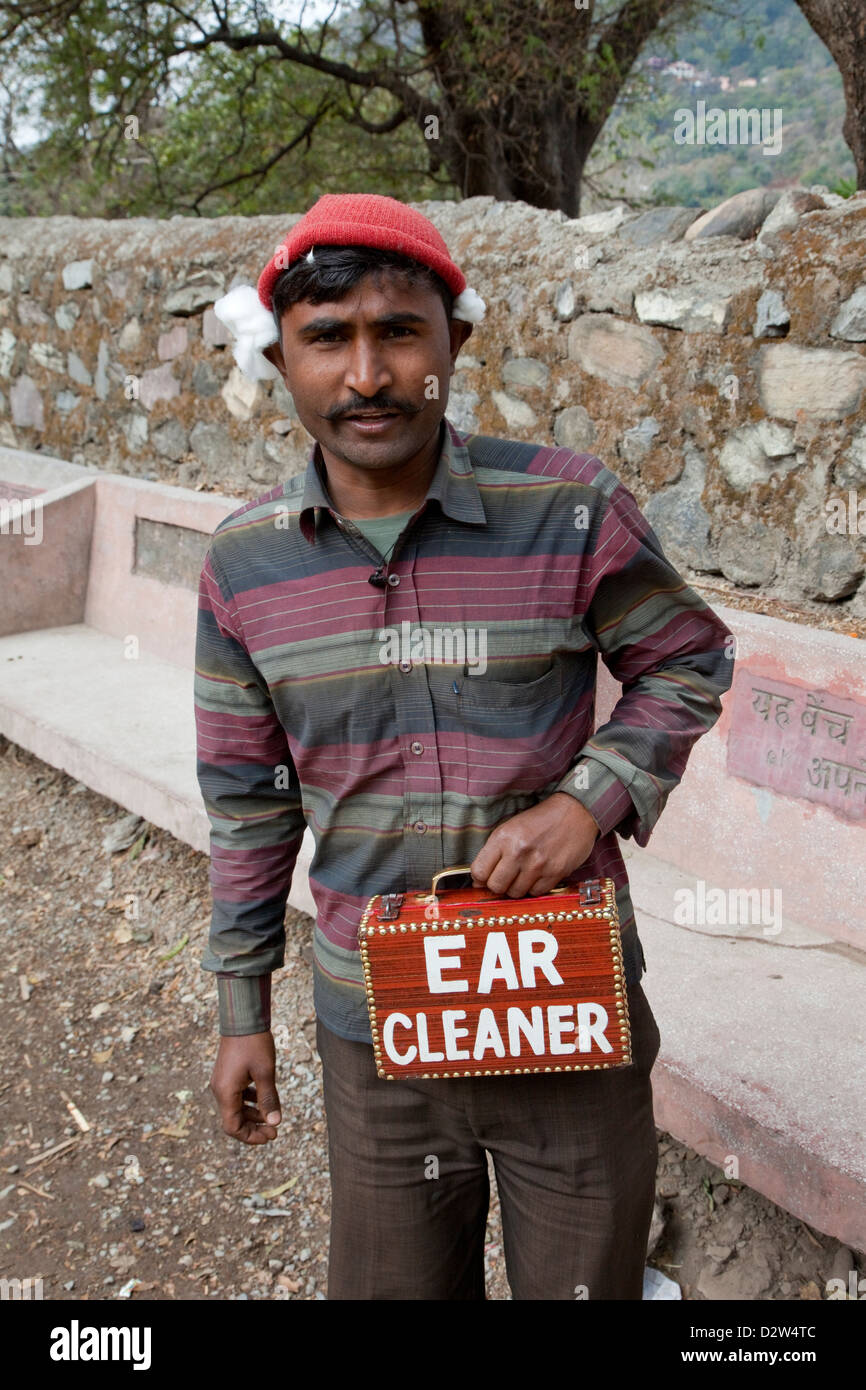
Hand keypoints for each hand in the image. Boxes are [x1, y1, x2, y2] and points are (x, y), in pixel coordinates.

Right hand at [210, 1031, 281, 1145]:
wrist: (243, 1018)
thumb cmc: (254, 1044)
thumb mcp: (265, 1073)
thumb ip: (268, 1099)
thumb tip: (275, 1123)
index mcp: (225, 1092)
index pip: (233, 1127)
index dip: (251, 1137)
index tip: (271, 1135)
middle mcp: (219, 1090)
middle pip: (234, 1120)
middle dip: (254, 1128)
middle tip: (274, 1130)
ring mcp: (222, 1082)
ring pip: (236, 1107)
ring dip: (252, 1115)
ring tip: (271, 1116)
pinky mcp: (227, 1074)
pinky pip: (236, 1095)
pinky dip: (249, 1101)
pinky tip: (263, 1098)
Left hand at [469, 792, 599, 897]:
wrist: (575, 812)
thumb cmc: (540, 820)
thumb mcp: (511, 827)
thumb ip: (493, 852)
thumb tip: (479, 881)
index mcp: (503, 837)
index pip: (479, 871)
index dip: (480, 878)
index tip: (485, 878)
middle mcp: (519, 852)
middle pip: (496, 887)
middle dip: (497, 885)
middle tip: (504, 878)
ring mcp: (538, 864)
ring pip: (515, 893)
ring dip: (515, 887)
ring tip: (522, 875)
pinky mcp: (555, 873)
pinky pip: (535, 893)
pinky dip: (533, 888)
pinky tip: (536, 875)